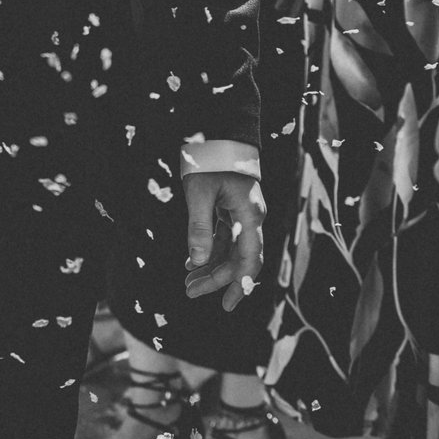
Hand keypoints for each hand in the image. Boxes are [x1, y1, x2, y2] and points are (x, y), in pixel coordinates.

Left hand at [183, 172, 266, 309]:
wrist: (220, 134)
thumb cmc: (210, 161)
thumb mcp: (199, 194)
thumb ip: (199, 228)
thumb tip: (196, 262)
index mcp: (249, 216)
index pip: (249, 260)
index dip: (239, 285)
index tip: (226, 305)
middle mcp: (251, 219)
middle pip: (238, 259)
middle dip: (215, 279)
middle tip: (189, 292)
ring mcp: (242, 215)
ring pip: (230, 250)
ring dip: (210, 266)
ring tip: (187, 282)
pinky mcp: (232, 211)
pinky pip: (224, 238)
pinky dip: (209, 251)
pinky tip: (191, 262)